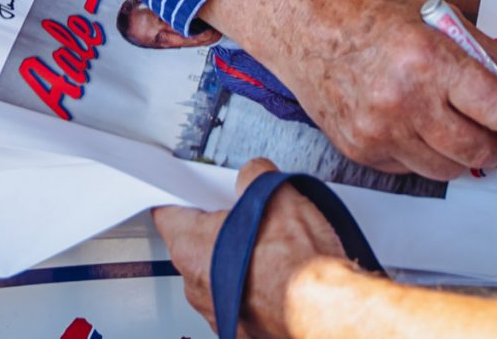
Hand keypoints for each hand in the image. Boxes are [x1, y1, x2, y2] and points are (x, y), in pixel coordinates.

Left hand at [155, 160, 344, 338]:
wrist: (328, 313)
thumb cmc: (299, 266)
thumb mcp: (278, 195)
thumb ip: (255, 177)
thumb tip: (256, 174)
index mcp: (192, 248)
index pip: (168, 212)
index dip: (185, 195)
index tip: (197, 189)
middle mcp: (197, 286)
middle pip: (197, 244)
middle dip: (221, 229)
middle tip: (250, 215)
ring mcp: (217, 313)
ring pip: (220, 275)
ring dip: (240, 262)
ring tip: (275, 249)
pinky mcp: (242, 331)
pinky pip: (241, 300)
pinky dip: (256, 289)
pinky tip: (283, 276)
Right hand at [203, 0, 496, 181]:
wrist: (304, 25)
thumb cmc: (371, 13)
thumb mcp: (441, 19)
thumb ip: (492, 58)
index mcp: (429, 59)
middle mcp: (404, 101)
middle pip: (477, 149)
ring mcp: (379, 131)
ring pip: (447, 169)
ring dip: (470, 158)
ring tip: (472, 136)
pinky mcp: (360, 151)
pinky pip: (412, 170)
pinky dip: (429, 156)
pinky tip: (426, 130)